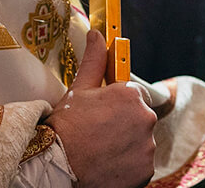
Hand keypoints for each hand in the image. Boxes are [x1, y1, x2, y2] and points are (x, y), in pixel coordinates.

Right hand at [46, 30, 156, 187]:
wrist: (57, 168)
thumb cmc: (66, 129)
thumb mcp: (78, 91)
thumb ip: (94, 61)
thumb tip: (98, 35)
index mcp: (131, 95)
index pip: (131, 95)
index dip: (115, 105)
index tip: (104, 114)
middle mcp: (145, 118)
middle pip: (138, 118)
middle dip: (122, 124)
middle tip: (98, 133)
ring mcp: (147, 146)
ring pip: (140, 141)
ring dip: (126, 144)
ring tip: (101, 150)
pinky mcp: (146, 169)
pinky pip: (140, 163)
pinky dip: (128, 164)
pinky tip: (108, 163)